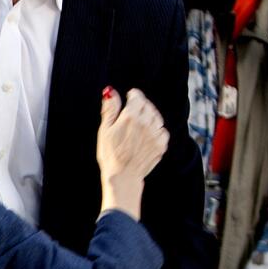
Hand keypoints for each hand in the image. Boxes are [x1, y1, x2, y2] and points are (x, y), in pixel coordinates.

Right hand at [97, 87, 168, 218]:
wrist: (123, 177)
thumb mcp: (105, 130)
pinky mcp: (161, 145)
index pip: (137, 96)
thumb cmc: (110, 154)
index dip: (132, 96)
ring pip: (156, 117)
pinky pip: (162, 131)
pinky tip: (146, 137)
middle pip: (148, 105)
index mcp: (130, 116)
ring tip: (139, 126)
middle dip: (140, 106)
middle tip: (132, 114)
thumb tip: (110, 91)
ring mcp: (155, 134)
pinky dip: (156, 131)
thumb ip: (110, 109)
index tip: (129, 98)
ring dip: (149, 117)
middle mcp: (146, 123)